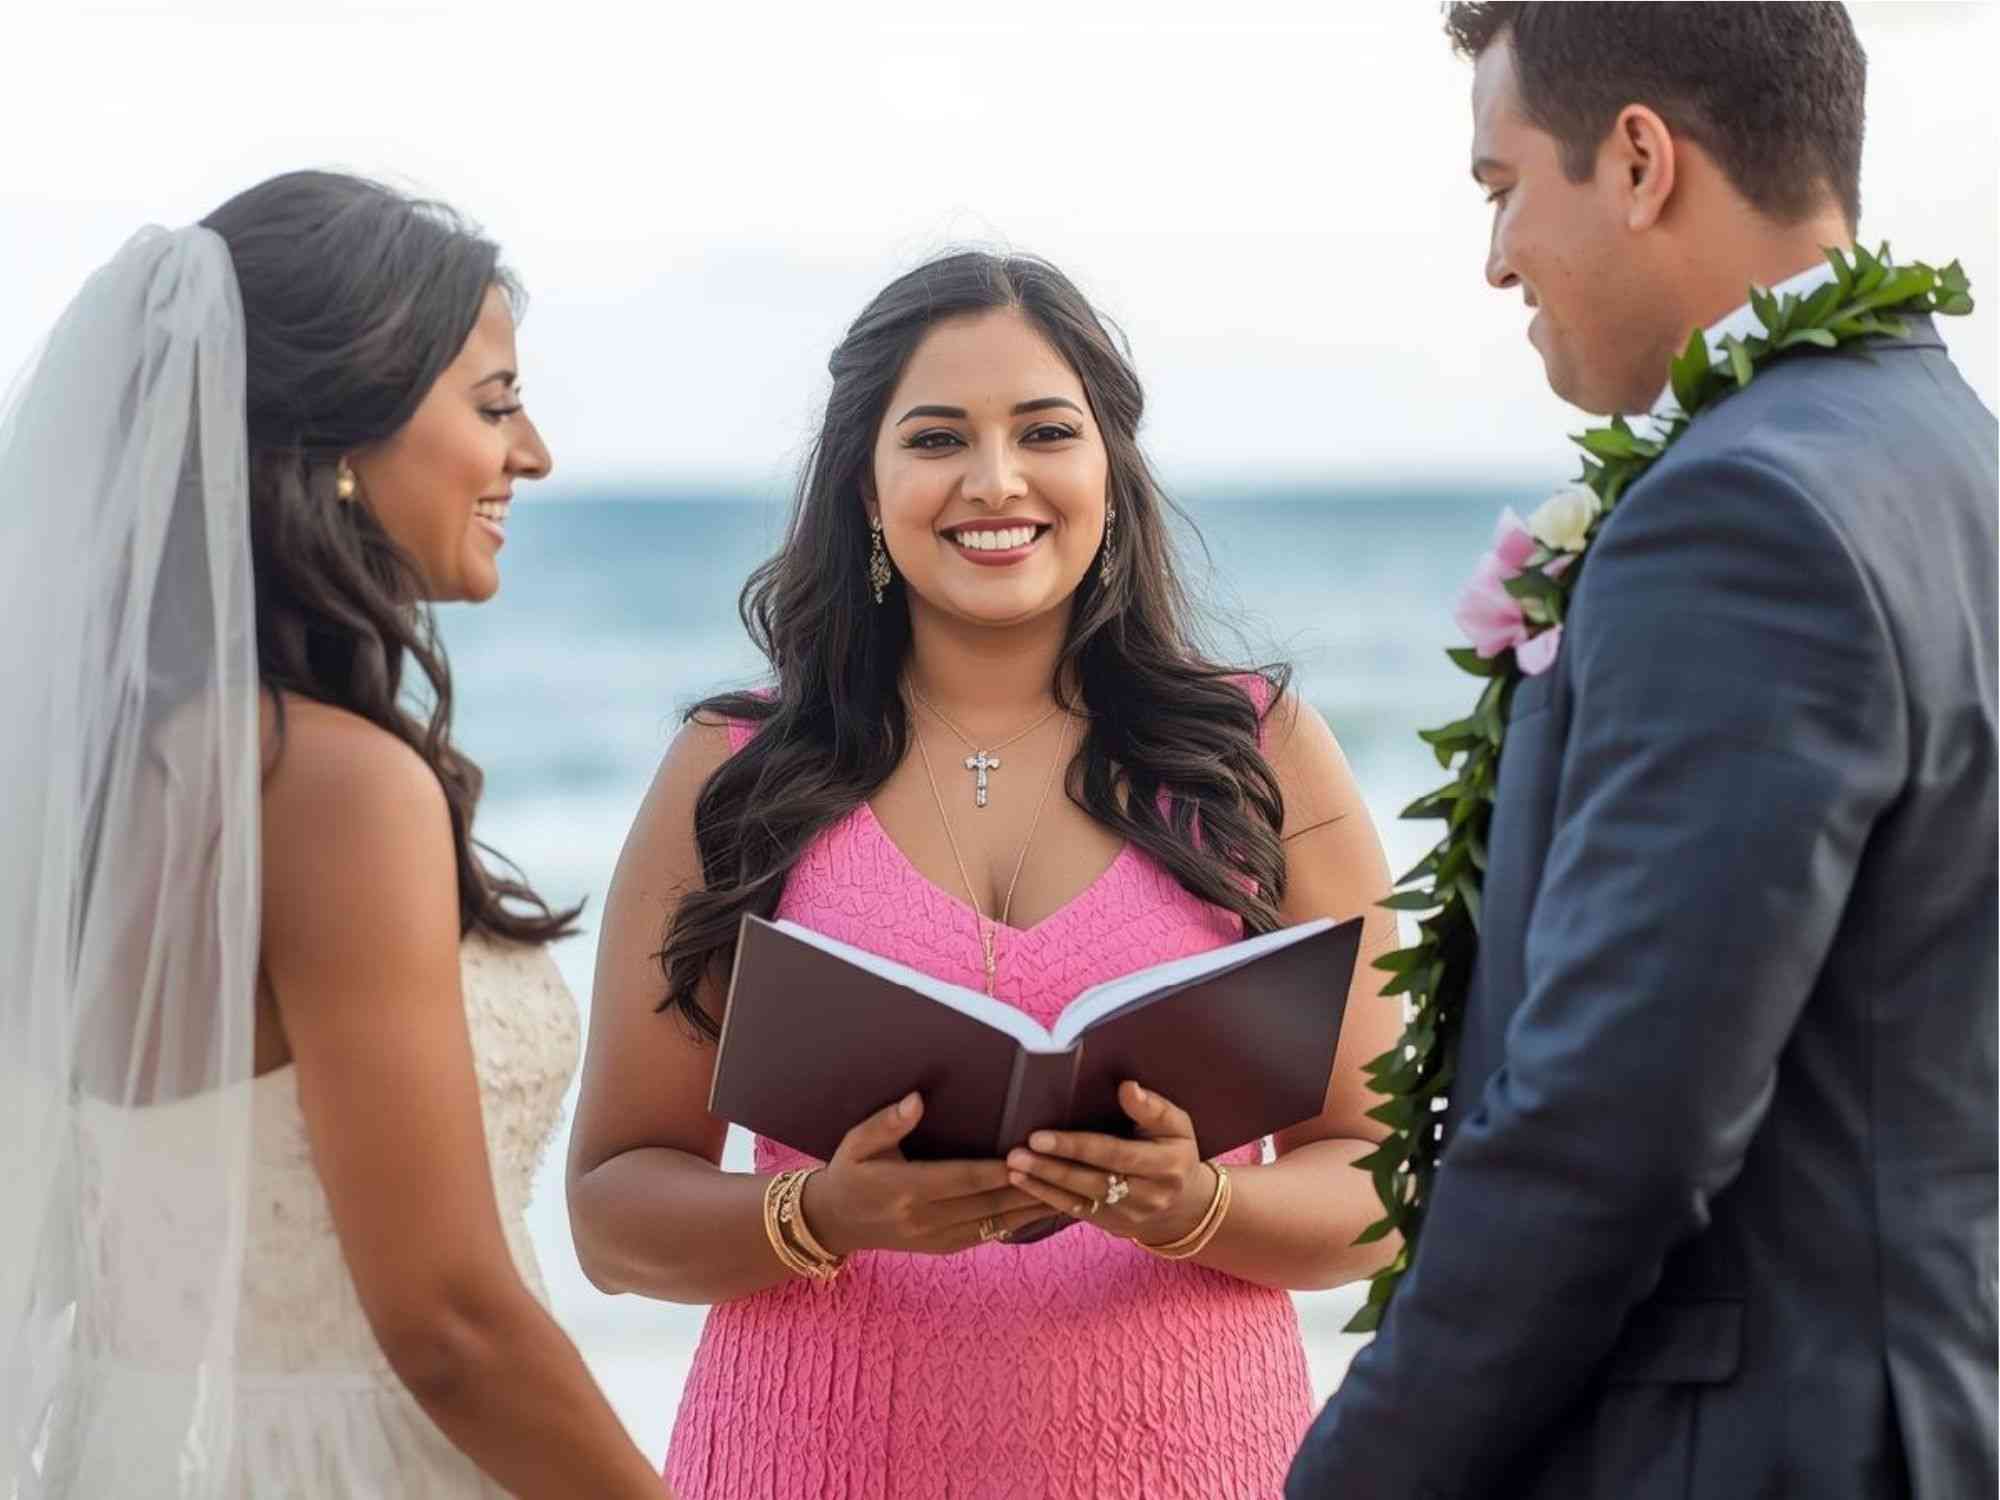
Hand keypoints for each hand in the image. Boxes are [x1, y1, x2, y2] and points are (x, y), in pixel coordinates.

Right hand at [803, 1092, 1052, 1256]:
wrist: (834, 1222)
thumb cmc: (849, 1172)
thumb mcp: (856, 1142)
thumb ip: (886, 1123)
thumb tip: (916, 1100)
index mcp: (904, 1190)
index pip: (961, 1179)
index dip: (996, 1170)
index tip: (1027, 1154)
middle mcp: (924, 1219)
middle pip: (988, 1205)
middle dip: (1029, 1188)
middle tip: (1065, 1170)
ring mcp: (936, 1238)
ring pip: (995, 1225)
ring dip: (1033, 1209)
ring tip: (1071, 1191)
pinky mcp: (944, 1247)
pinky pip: (989, 1235)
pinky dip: (1019, 1222)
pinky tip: (1044, 1208)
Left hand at [1006, 1082, 1216, 1246]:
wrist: (1183, 1205)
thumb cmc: (1174, 1151)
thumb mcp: (1176, 1125)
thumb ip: (1153, 1108)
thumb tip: (1127, 1087)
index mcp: (1166, 1166)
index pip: (1115, 1155)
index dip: (1076, 1146)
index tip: (1040, 1136)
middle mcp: (1148, 1196)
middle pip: (1093, 1181)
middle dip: (1052, 1168)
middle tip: (1017, 1153)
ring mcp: (1129, 1215)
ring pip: (1080, 1201)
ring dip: (1043, 1185)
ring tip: (1013, 1168)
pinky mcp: (1111, 1225)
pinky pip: (1076, 1213)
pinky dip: (1047, 1199)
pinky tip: (1023, 1184)